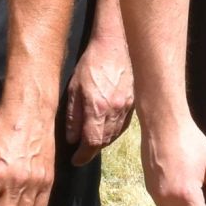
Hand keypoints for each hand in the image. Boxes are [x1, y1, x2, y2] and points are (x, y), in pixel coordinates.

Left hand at [66, 31, 136, 162]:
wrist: (117, 45)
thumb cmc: (92, 63)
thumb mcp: (74, 87)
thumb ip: (73, 115)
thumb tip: (72, 138)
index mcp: (98, 108)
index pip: (92, 143)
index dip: (83, 155)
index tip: (75, 160)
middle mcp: (115, 111)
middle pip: (104, 142)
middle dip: (91, 150)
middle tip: (81, 152)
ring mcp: (127, 108)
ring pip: (114, 135)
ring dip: (102, 142)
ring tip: (91, 141)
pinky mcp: (134, 104)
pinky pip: (123, 126)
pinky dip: (113, 132)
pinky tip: (106, 130)